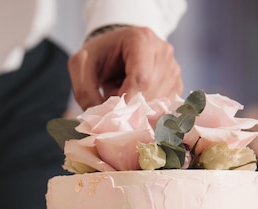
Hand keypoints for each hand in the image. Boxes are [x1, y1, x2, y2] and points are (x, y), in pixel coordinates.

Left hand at [68, 26, 183, 108]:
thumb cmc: (98, 55)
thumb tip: (101, 120)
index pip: (141, 78)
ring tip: (121, 94)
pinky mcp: (176, 84)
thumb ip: (85, 91)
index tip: (111, 111)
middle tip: (110, 101)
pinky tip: (134, 99)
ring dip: (137, 108)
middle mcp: (163, 51)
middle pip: (151, 92)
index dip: (126, 100)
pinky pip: (164, 107)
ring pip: (159, 102)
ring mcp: (173, 67)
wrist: (114, 48)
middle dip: (129, 105)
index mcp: (141, 39)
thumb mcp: (81, 66)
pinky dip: (147, 110)